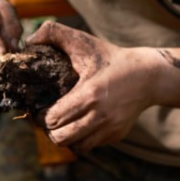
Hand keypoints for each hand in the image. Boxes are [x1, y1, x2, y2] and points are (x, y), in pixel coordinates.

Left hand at [27, 21, 150, 152]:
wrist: (149, 76)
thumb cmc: (112, 58)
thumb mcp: (84, 42)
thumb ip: (54, 33)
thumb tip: (30, 40)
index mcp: (89, 94)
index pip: (53, 119)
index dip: (41, 116)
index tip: (41, 108)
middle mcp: (100, 115)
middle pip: (61, 138)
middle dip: (50, 130)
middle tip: (49, 119)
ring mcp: (109, 128)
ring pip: (76, 147)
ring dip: (66, 138)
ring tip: (63, 125)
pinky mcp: (116, 135)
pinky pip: (91, 146)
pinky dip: (81, 140)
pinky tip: (79, 125)